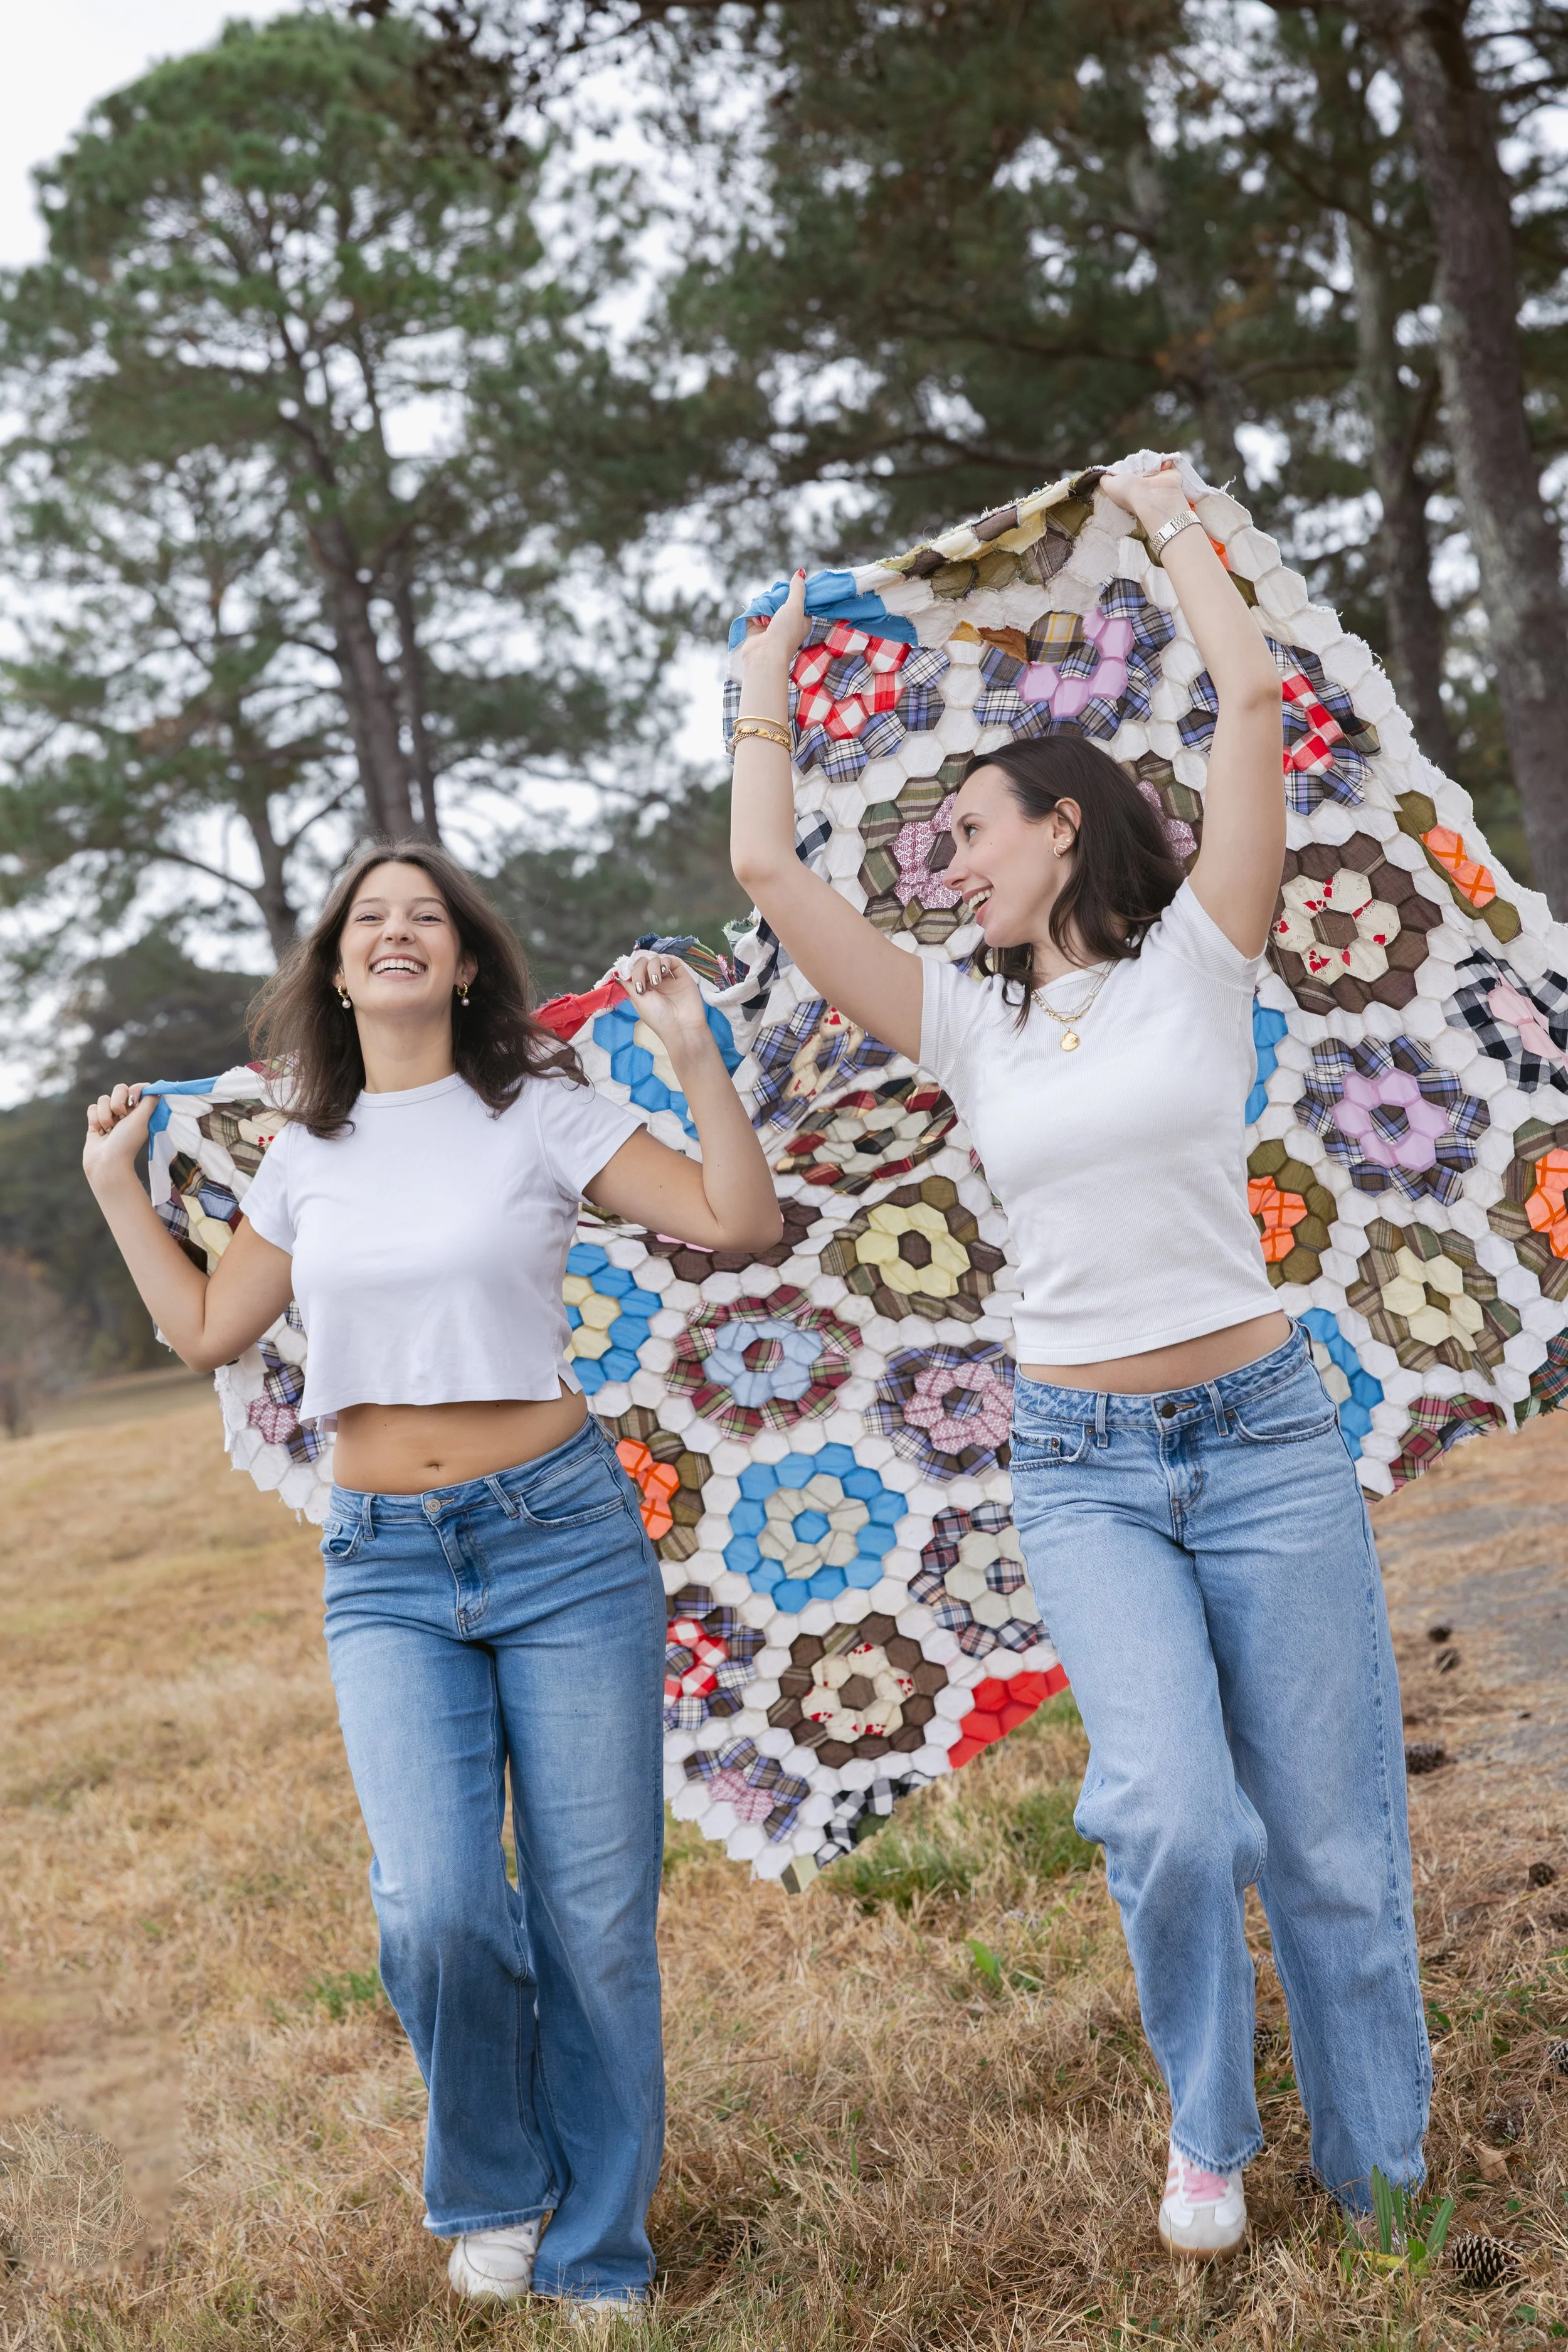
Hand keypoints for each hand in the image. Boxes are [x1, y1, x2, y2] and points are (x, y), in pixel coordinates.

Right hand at [82, 1082, 155, 1191]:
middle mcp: (126, 1113)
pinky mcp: (95, 1122)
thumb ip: (150, 1101)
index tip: (134, 1102)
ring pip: (103, 1099)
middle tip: (121, 1117)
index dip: (135, 1091)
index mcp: (140, 1111)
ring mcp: (110, 1117)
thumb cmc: (126, 1142)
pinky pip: (92, 1108)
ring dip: (105, 1115)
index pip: (138, 1088)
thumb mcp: (143, 1119)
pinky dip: (95, 1119)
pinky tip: (99, 1131)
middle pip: (119, 1089)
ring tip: (109, 1130)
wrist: (106, 1162)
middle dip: (117, 1103)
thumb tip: (156, 1088)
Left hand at [615, 952, 713, 1062]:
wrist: (681, 1026)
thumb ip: (628, 984)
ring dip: (652, 967)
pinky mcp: (681, 976)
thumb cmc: (658, 1017)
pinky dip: (665, 962)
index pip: (633, 971)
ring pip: (656, 960)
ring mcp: (668, 978)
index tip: (628, 976)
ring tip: (657, 982)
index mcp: (643, 989)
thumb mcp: (638, 1001)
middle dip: (639, 970)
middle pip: (643, 963)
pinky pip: (672, 960)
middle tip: (642, 985)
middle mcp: (655, 982)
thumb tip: (617, 973)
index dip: (630, 970)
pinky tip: (664, 971)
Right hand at [739, 567, 808, 682]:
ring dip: (764, 607)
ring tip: (766, 616)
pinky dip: (755, 614)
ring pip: (766, 604)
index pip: (797, 599)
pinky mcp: (757, 628)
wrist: (765, 655)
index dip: (791, 592)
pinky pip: (755, 612)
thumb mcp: (796, 606)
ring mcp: (771, 625)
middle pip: (779, 599)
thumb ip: (798, 589)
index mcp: (802, 619)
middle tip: (775, 604)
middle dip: (774, 599)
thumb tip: (801, 572)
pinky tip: (759, 620)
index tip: (787, 590)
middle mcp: (787, 622)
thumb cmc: (785, 633)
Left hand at [1099, 456, 1190, 534]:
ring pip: (1152, 460)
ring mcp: (1158, 479)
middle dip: (1138, 460)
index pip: (1127, 470)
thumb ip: (1105, 478)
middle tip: (1137, 462)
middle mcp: (1143, 483)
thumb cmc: (1130, 492)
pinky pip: (1167, 461)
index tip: (1124, 465)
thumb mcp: (1109, 485)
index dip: (1125, 465)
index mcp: (1130, 487)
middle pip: (1139, 463)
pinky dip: (1164, 461)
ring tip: (1149, 463)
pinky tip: (1160, 467)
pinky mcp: (1170, 474)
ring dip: (1150, 459)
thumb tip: (1104, 472)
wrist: (1154, 497)